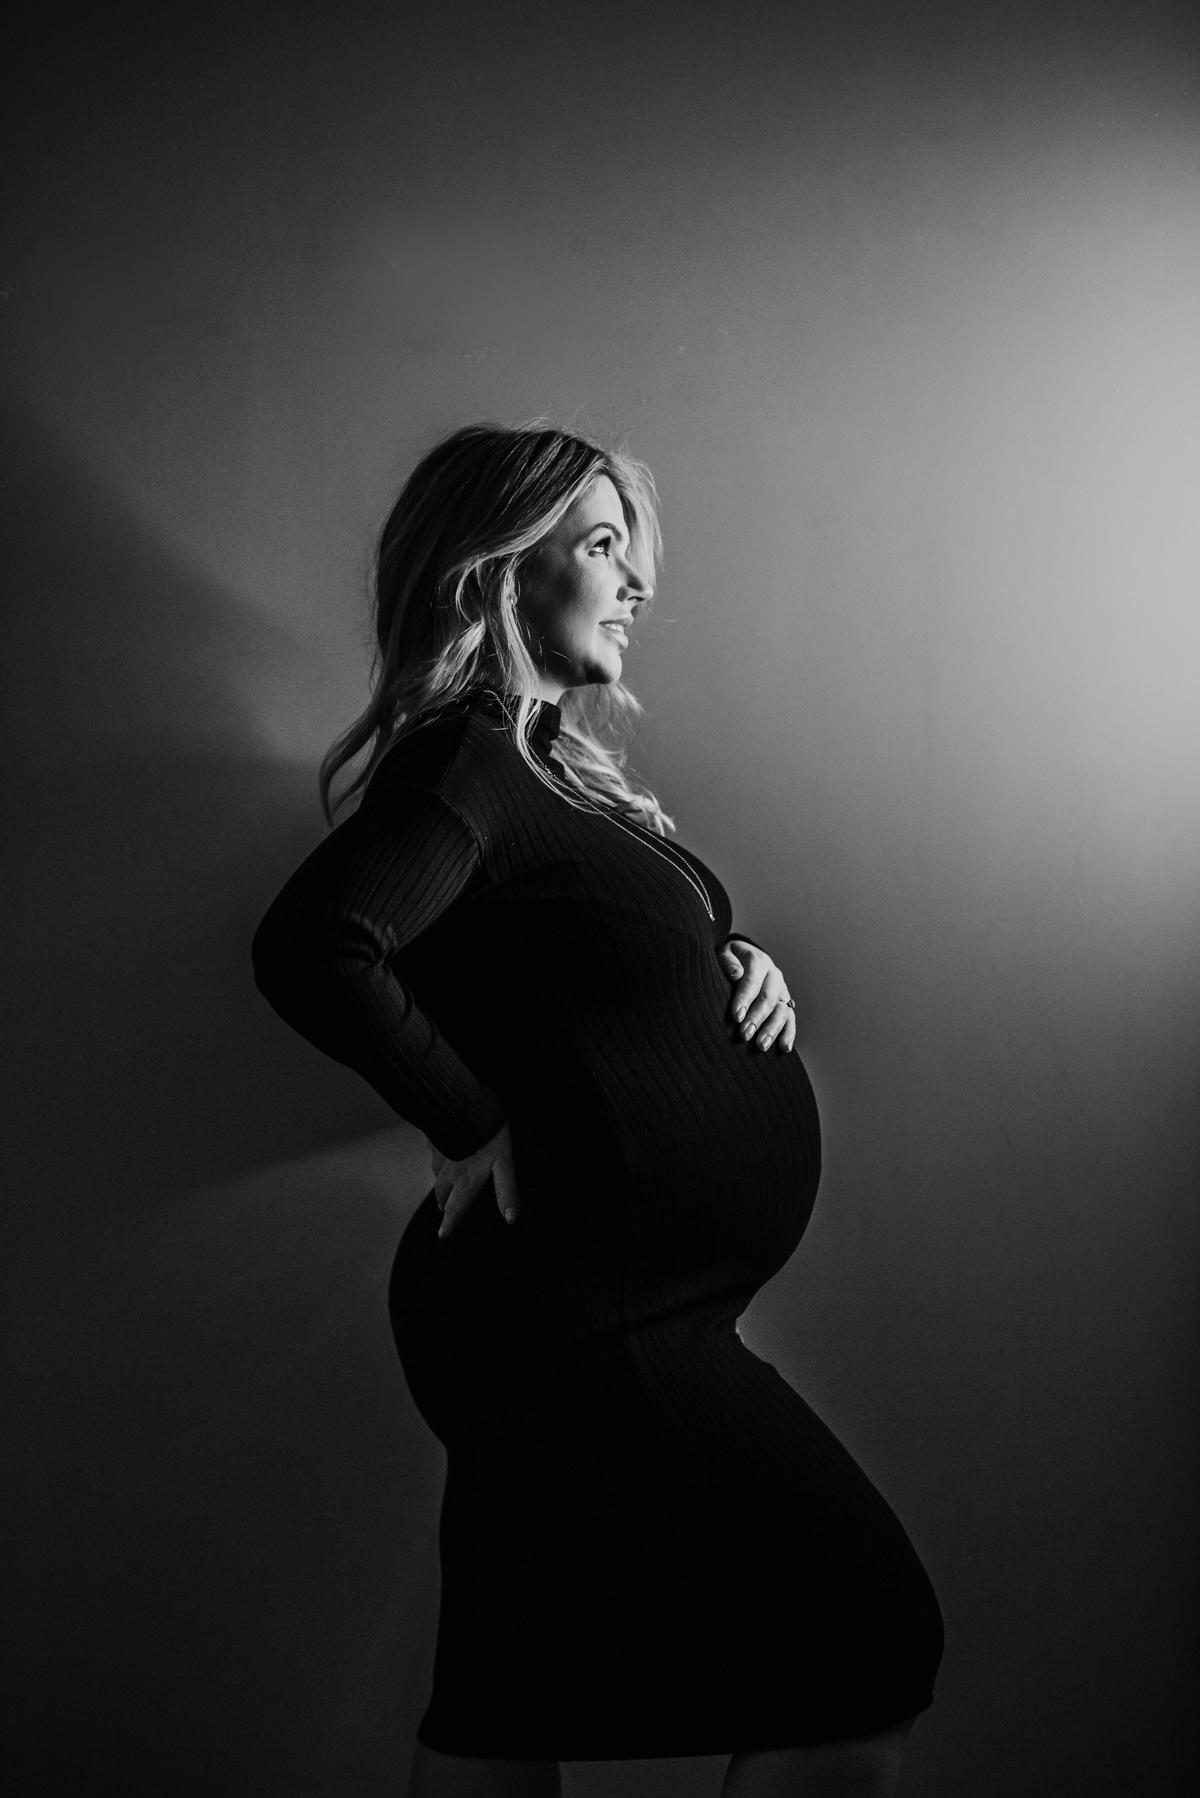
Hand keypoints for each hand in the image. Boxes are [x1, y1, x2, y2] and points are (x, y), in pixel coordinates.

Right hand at [429, 1121, 519, 1240]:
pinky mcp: (436, 1135)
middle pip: (442, 1192)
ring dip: (439, 1181)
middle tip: (444, 1209)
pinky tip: (442, 1150)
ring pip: (437, 1172)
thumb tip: (511, 1218)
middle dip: (444, 1203)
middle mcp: (449, 1171)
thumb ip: (507, 1191)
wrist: (466, 1104)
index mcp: (465, 1180)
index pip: (455, 1208)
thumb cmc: (490, 1135)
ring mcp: (440, 1152)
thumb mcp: (504, 1164)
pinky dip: (437, 1156)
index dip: (449, 1224)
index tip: (442, 1236)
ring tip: (443, 1184)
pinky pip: (434, 1150)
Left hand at [717, 939, 796, 1053]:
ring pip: (781, 1011)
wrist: (744, 957)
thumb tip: (736, 974)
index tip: (736, 1016)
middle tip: (744, 1035)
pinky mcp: (786, 1003)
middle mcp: (774, 975)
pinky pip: (790, 1019)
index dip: (744, 999)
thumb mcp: (725, 952)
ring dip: (772, 1029)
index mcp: (759, 961)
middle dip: (757, 1018)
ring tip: (761, 1046)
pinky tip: (784, 1048)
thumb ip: (728, 961)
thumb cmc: (730, 959)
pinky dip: (789, 1034)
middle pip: (768, 999)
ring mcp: (782, 990)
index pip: (752, 981)